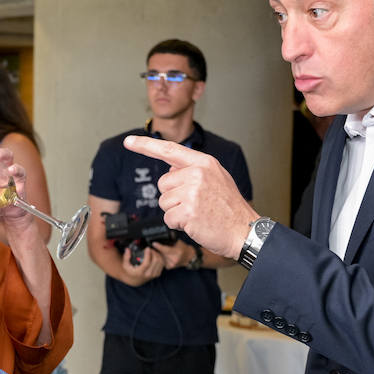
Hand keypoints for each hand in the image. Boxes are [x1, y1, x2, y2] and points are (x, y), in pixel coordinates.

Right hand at [120, 245, 163, 283]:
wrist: (135, 280)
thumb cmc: (131, 271)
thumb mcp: (126, 265)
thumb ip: (126, 257)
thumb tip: (127, 249)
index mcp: (140, 272)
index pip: (147, 263)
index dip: (148, 254)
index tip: (147, 248)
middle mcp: (148, 274)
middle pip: (155, 261)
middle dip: (153, 252)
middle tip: (150, 249)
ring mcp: (153, 275)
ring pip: (160, 262)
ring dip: (157, 255)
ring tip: (153, 252)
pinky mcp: (157, 274)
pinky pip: (162, 264)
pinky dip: (160, 258)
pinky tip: (156, 256)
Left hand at [122, 136, 255, 258]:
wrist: (244, 231)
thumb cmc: (230, 208)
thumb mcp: (217, 178)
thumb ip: (194, 170)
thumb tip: (171, 170)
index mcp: (203, 163)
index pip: (169, 149)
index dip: (146, 145)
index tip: (128, 141)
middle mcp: (197, 174)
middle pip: (163, 184)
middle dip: (173, 197)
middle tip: (195, 204)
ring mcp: (192, 192)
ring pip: (164, 202)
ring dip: (176, 212)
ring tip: (198, 214)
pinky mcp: (188, 212)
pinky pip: (168, 218)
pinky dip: (178, 224)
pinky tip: (195, 223)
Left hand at [149, 240, 197, 269]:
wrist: (189, 257)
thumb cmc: (183, 248)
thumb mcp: (178, 242)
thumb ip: (171, 239)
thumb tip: (162, 236)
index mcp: (178, 252)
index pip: (165, 249)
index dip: (159, 246)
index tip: (153, 243)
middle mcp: (175, 259)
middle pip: (162, 254)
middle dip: (157, 249)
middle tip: (154, 245)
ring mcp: (172, 264)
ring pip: (161, 258)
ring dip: (159, 253)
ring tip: (158, 250)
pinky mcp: (169, 267)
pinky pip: (162, 261)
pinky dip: (161, 257)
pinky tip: (162, 255)